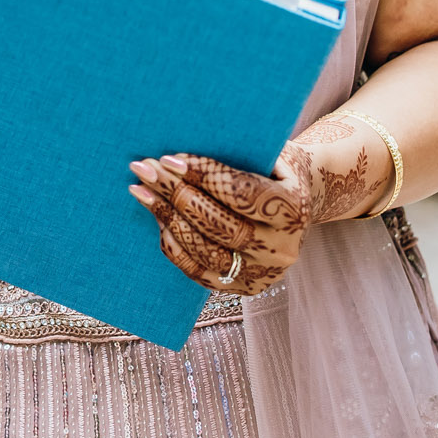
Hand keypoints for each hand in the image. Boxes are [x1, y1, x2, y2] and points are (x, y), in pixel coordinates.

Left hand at [128, 152, 309, 296]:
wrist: (296, 207)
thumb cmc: (274, 169)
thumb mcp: (271, 153)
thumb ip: (239, 151)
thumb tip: (183, 149)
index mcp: (293, 209)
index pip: (242, 194)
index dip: (203, 175)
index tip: (168, 159)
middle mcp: (281, 248)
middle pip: (219, 224)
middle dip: (176, 194)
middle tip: (144, 168)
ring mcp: (262, 273)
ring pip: (204, 249)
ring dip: (166, 217)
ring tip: (140, 190)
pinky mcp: (243, 288)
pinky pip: (197, 270)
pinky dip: (172, 243)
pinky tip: (156, 218)